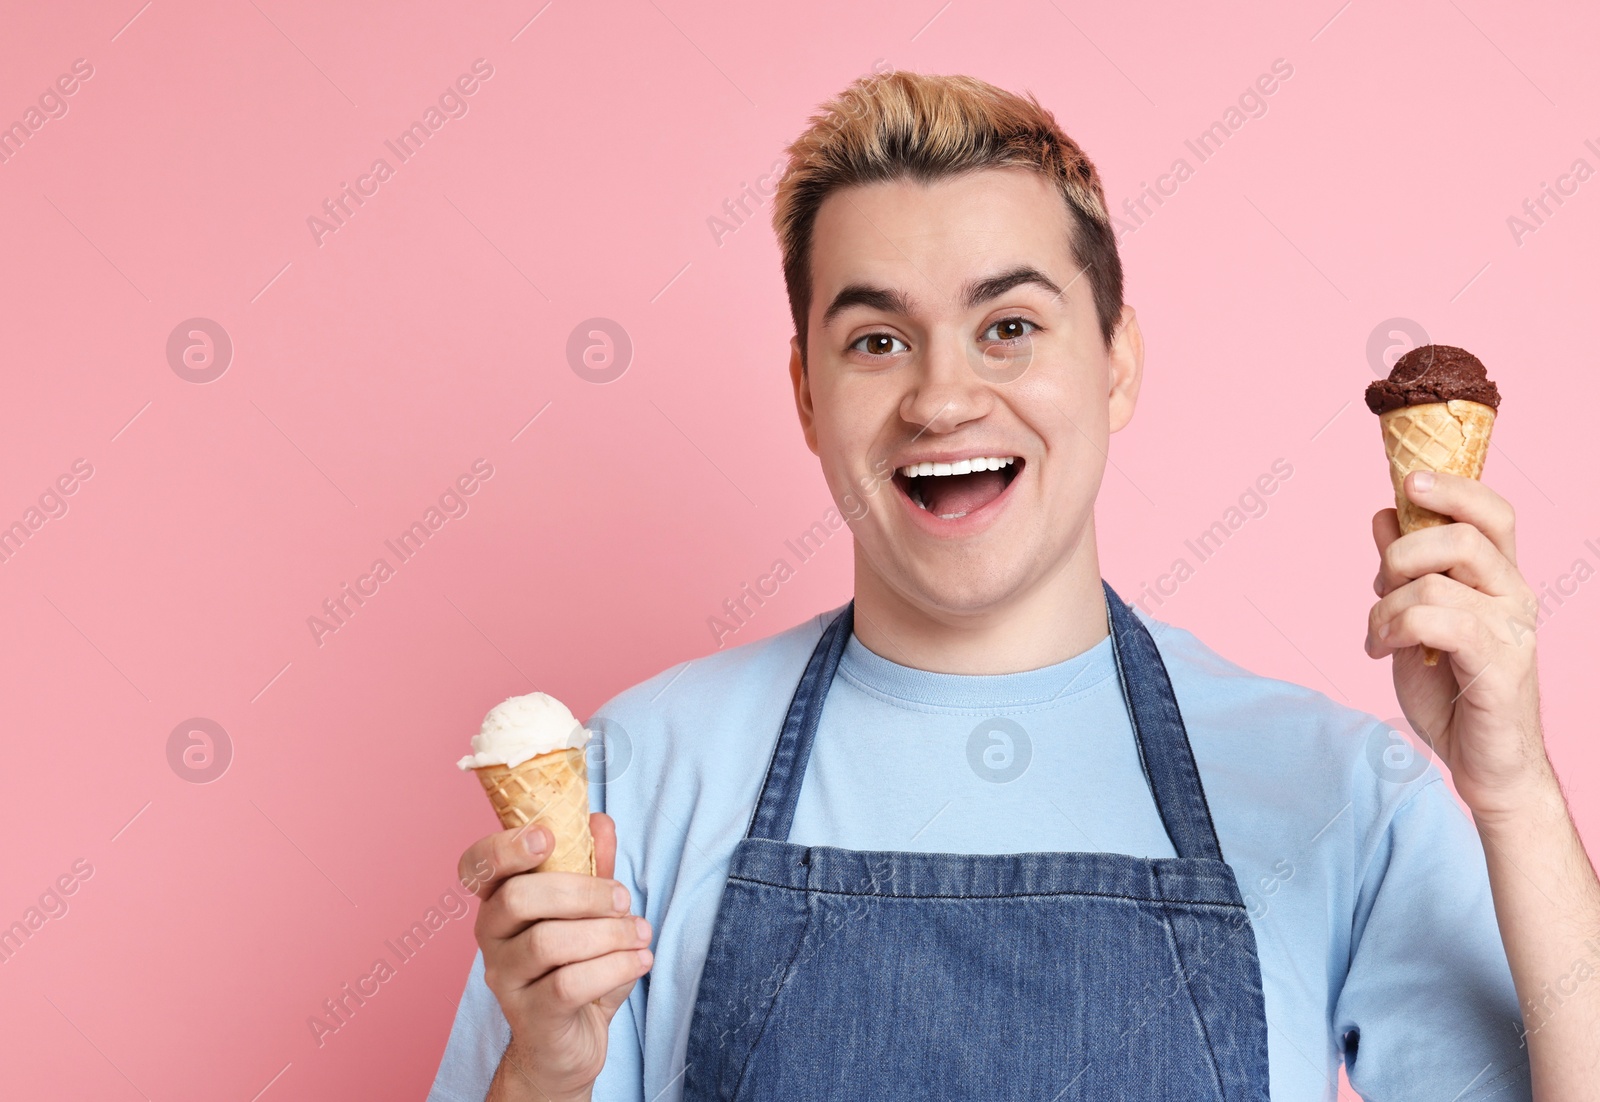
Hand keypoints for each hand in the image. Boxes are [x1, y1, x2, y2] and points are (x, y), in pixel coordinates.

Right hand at [459, 812, 651, 1101]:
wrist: (569, 1044)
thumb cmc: (575, 966)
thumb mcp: (588, 912)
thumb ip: (592, 866)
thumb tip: (599, 820)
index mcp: (499, 901)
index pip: (476, 866)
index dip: (505, 847)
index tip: (548, 836)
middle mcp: (490, 937)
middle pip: (518, 898)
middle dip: (582, 891)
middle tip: (623, 898)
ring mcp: (505, 979)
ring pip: (547, 942)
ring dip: (607, 933)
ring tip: (640, 934)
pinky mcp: (531, 1016)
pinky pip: (569, 984)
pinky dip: (614, 967)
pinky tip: (640, 961)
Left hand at [1365, 470, 1552, 821]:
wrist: (1482, 761)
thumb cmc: (1452, 690)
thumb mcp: (1415, 619)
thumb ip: (1404, 569)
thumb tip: (1383, 514)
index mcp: (1499, 577)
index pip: (1492, 512)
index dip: (1454, 488)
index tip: (1408, 482)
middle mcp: (1513, 595)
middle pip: (1463, 536)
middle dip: (1402, 552)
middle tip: (1380, 584)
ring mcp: (1511, 629)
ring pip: (1433, 583)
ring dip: (1385, 607)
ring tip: (1377, 635)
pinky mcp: (1498, 665)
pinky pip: (1437, 622)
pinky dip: (1394, 629)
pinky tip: (1382, 649)